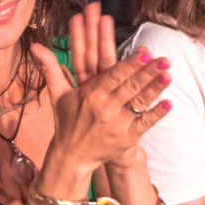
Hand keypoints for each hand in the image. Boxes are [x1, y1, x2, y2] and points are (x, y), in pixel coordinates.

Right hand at [38, 5, 171, 173]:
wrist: (71, 157)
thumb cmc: (67, 122)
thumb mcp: (58, 95)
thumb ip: (50, 69)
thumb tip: (35, 46)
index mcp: (90, 95)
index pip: (113, 76)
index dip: (129, 64)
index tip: (144, 52)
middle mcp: (104, 109)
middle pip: (129, 87)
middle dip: (147, 72)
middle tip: (163, 59)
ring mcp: (116, 124)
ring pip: (138, 103)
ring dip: (154, 89)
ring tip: (168, 75)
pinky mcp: (125, 138)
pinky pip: (143, 124)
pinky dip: (156, 114)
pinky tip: (168, 103)